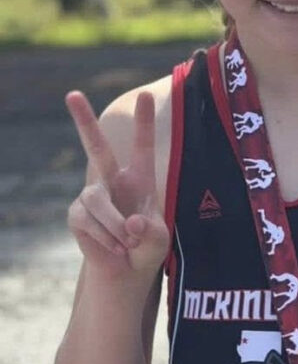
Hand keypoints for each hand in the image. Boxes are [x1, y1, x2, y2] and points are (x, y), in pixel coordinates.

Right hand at [65, 90, 168, 278]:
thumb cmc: (147, 248)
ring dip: (114, 225)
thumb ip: (152, 232)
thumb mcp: (159, 241)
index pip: (143, 146)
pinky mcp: (77, 214)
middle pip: (96, 147)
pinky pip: (88, 221)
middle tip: (72, 93)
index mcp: (140, 178)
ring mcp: (92, 196)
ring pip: (97, 201)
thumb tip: (133, 222)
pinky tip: (116, 249)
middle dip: (83, 121)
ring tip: (128, 244)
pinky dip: (105, 239)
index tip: (145, 94)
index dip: (144, 122)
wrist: (124, 270)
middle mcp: (113, 180)